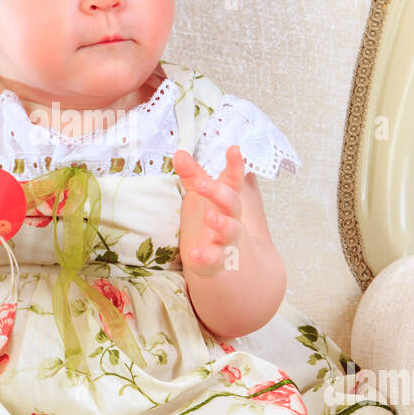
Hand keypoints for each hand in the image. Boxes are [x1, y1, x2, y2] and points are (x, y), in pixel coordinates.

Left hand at [173, 145, 246, 277]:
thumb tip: (179, 152)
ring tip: (212, 217)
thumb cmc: (211, 225)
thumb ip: (193, 176)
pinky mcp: (215, 260)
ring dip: (222, 224)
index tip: (233, 149)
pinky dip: (205, 257)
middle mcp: (230, 218)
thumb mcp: (201, 198)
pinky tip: (195, 255)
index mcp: (225, 201)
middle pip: (231, 203)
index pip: (232, 181)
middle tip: (203, 182)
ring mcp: (225, 240)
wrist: (226, 264)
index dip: (235, 166)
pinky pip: (213, 259)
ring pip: (230, 231)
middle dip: (219, 192)